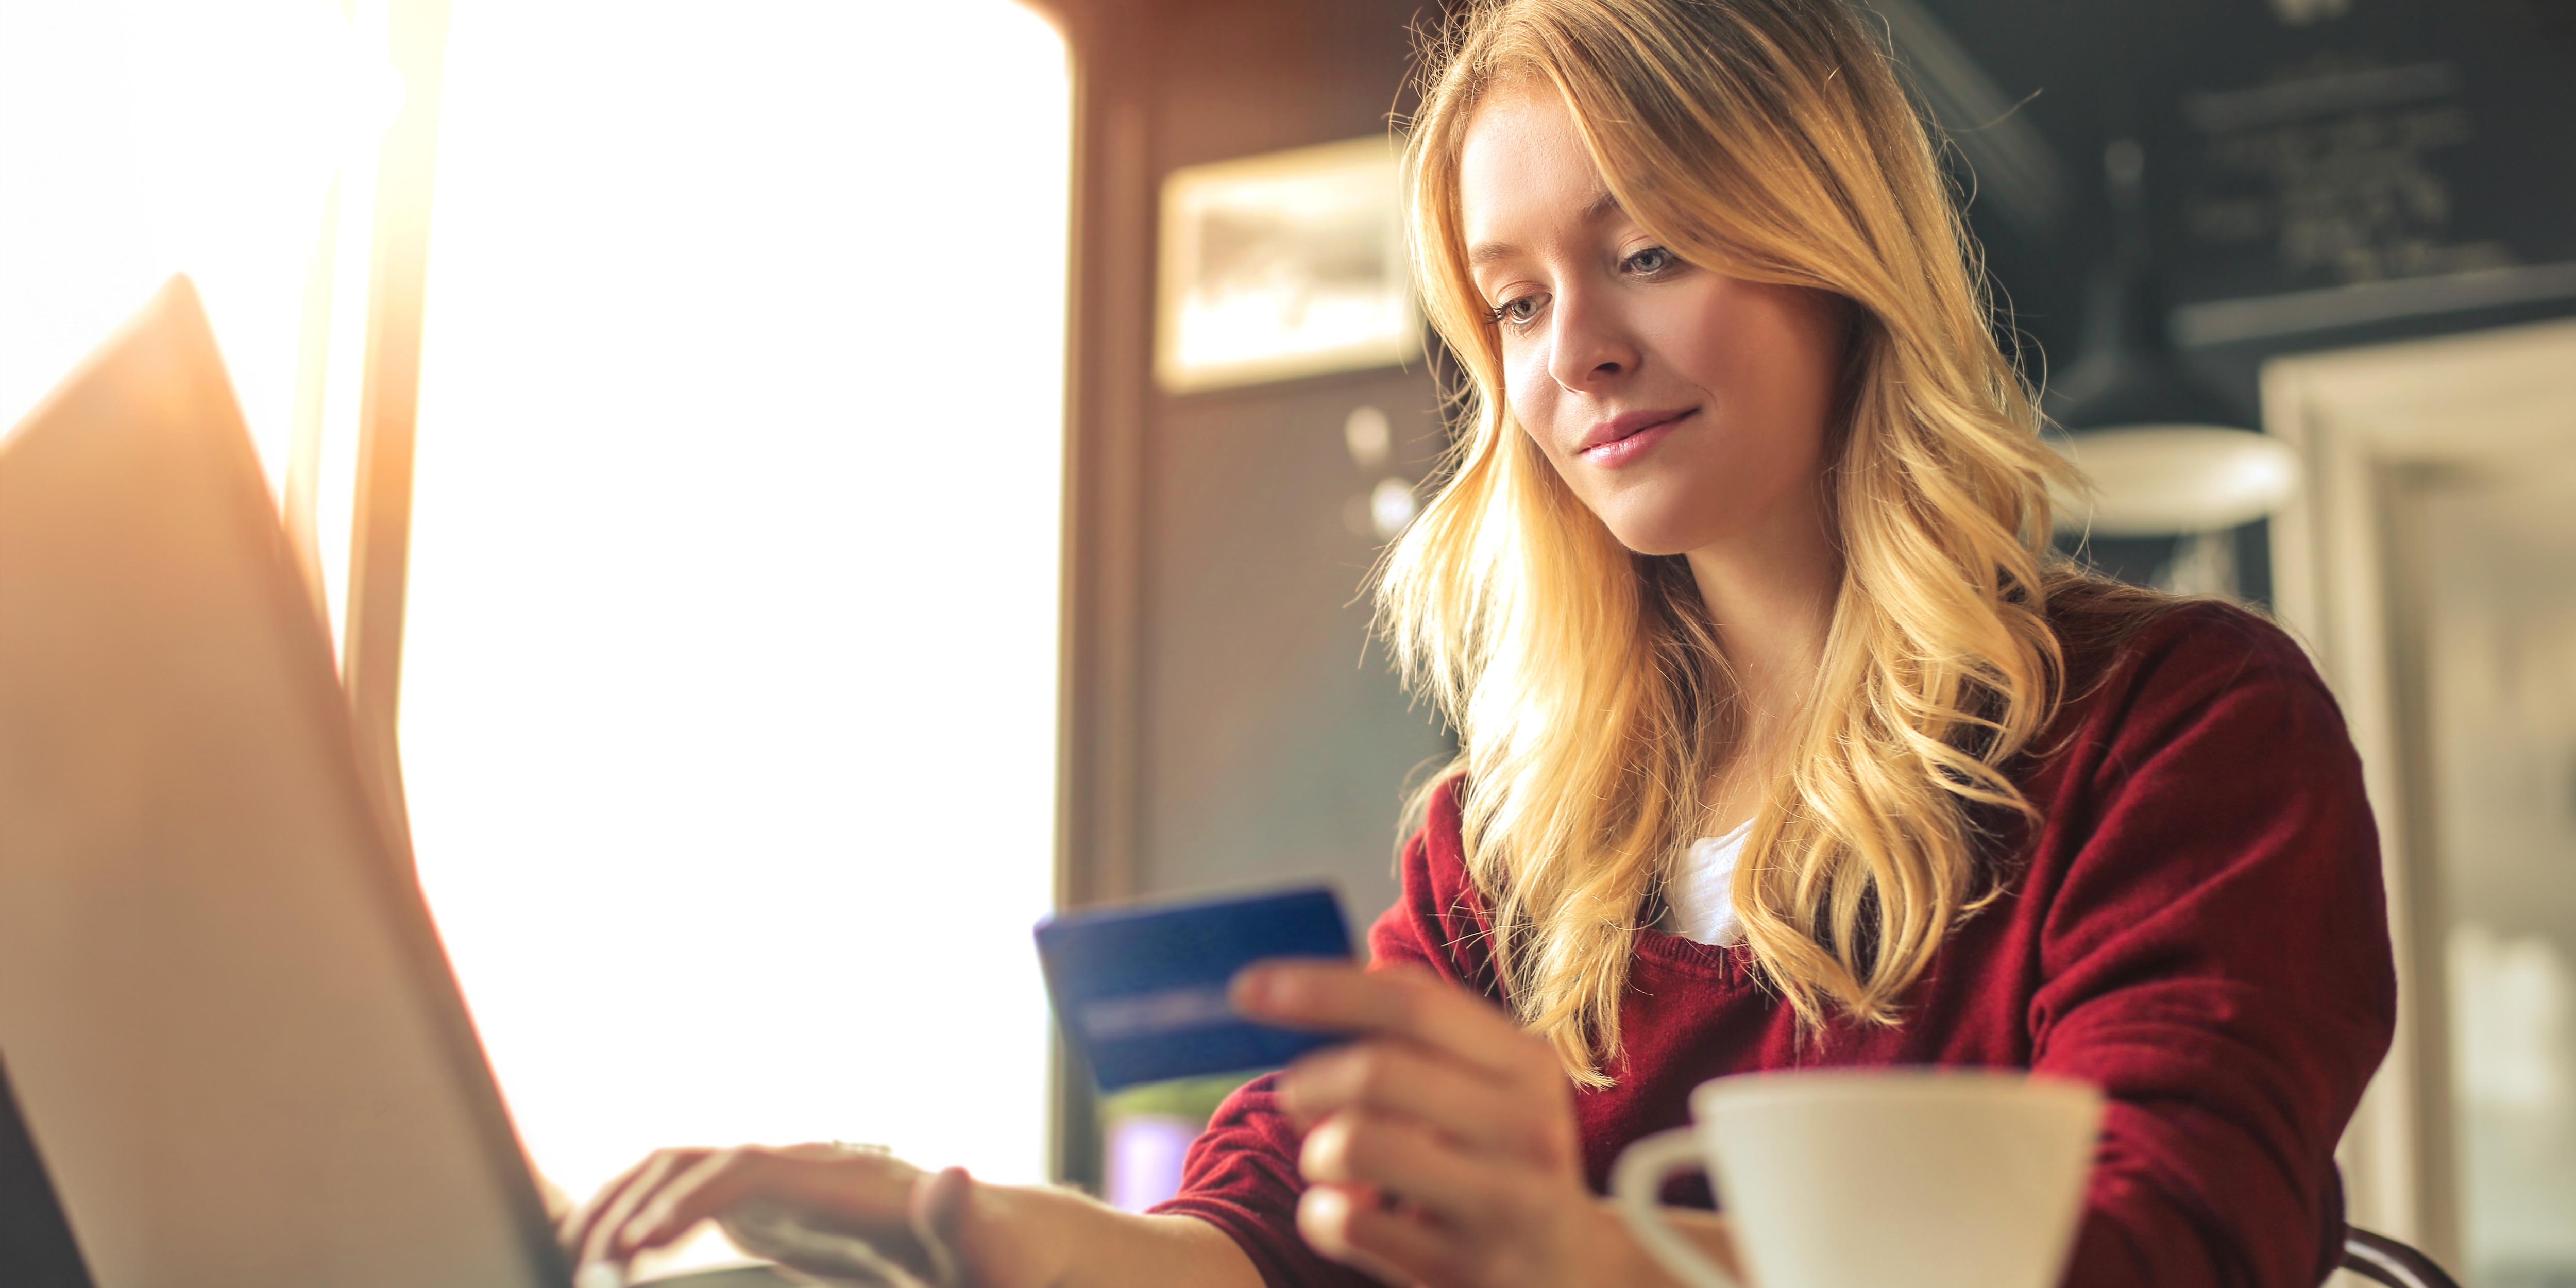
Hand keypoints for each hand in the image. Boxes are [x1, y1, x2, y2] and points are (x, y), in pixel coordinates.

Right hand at [557, 1144, 1002, 1287]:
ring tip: (576, 1262)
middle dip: (629, 1208)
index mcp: (841, 1178)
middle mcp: (803, 1167)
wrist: (997, 1239)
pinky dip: (637, 1213)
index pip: (745, 1170)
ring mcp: (782, 1182)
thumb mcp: (983, 1250)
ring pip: (677, 1171)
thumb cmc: (990, 1255)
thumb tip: (952, 1176)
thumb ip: (960, 1219)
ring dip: (619, 1206)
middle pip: (694, 1163)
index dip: (686, 1201)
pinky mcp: (771, 1207)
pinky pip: (685, 1195)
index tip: (637, 1250)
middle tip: (587, 1271)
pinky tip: (604, 1256)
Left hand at [1234, 962, 1651, 1287]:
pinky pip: (1347, 1224)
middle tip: (1295, 1099)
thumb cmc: (1502, 1158)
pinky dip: (1320, 1216)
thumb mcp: (1491, 1086)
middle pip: (1379, 1070)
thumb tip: (1324, 983)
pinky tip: (1344, 1214)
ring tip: (1331, 1162)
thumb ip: (1424, 1035)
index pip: (1414, 1002)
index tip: (1249, 987)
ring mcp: (1500, 1203)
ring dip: (1317, 1152)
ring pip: (1357, 1144)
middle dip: (1311, 1080)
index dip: (1323, 988)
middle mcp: (1524, 1128)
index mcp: (1526, 1064)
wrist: (1571, 1271)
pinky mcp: (1463, 1269)